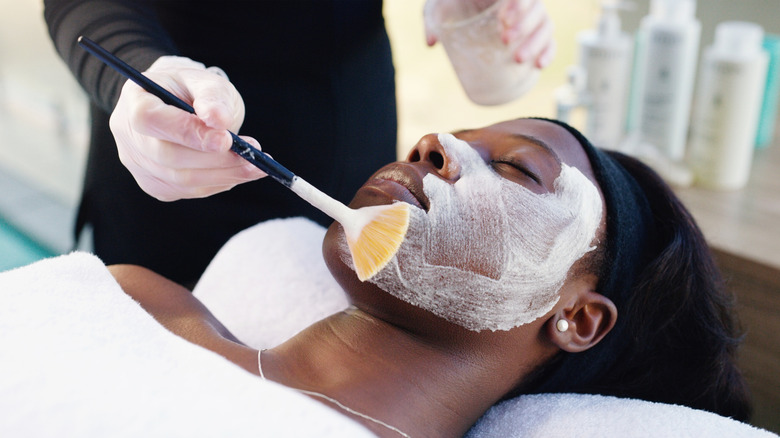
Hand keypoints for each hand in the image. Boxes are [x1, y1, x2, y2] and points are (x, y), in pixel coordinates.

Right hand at [109, 56, 265, 201]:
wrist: (182, 106)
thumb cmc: (193, 91)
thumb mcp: (205, 81)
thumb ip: (212, 95)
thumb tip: (218, 119)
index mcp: (134, 101)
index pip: (150, 120)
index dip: (186, 132)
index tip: (226, 139)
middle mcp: (129, 136)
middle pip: (168, 156)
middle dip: (216, 158)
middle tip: (254, 153)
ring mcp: (139, 165)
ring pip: (181, 180)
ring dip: (225, 174)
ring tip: (256, 164)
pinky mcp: (156, 185)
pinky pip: (189, 191)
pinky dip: (219, 182)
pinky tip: (238, 171)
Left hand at [424, 0, 555, 68]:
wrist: (460, 10)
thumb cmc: (450, 4)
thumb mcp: (438, 7)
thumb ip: (432, 19)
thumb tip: (431, 42)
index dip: (518, 4)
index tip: (503, 20)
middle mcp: (520, 1)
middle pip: (536, 8)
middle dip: (524, 25)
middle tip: (504, 41)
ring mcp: (529, 17)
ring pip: (545, 24)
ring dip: (536, 42)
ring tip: (518, 60)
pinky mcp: (533, 34)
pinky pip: (549, 40)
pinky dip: (549, 52)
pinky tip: (539, 65)